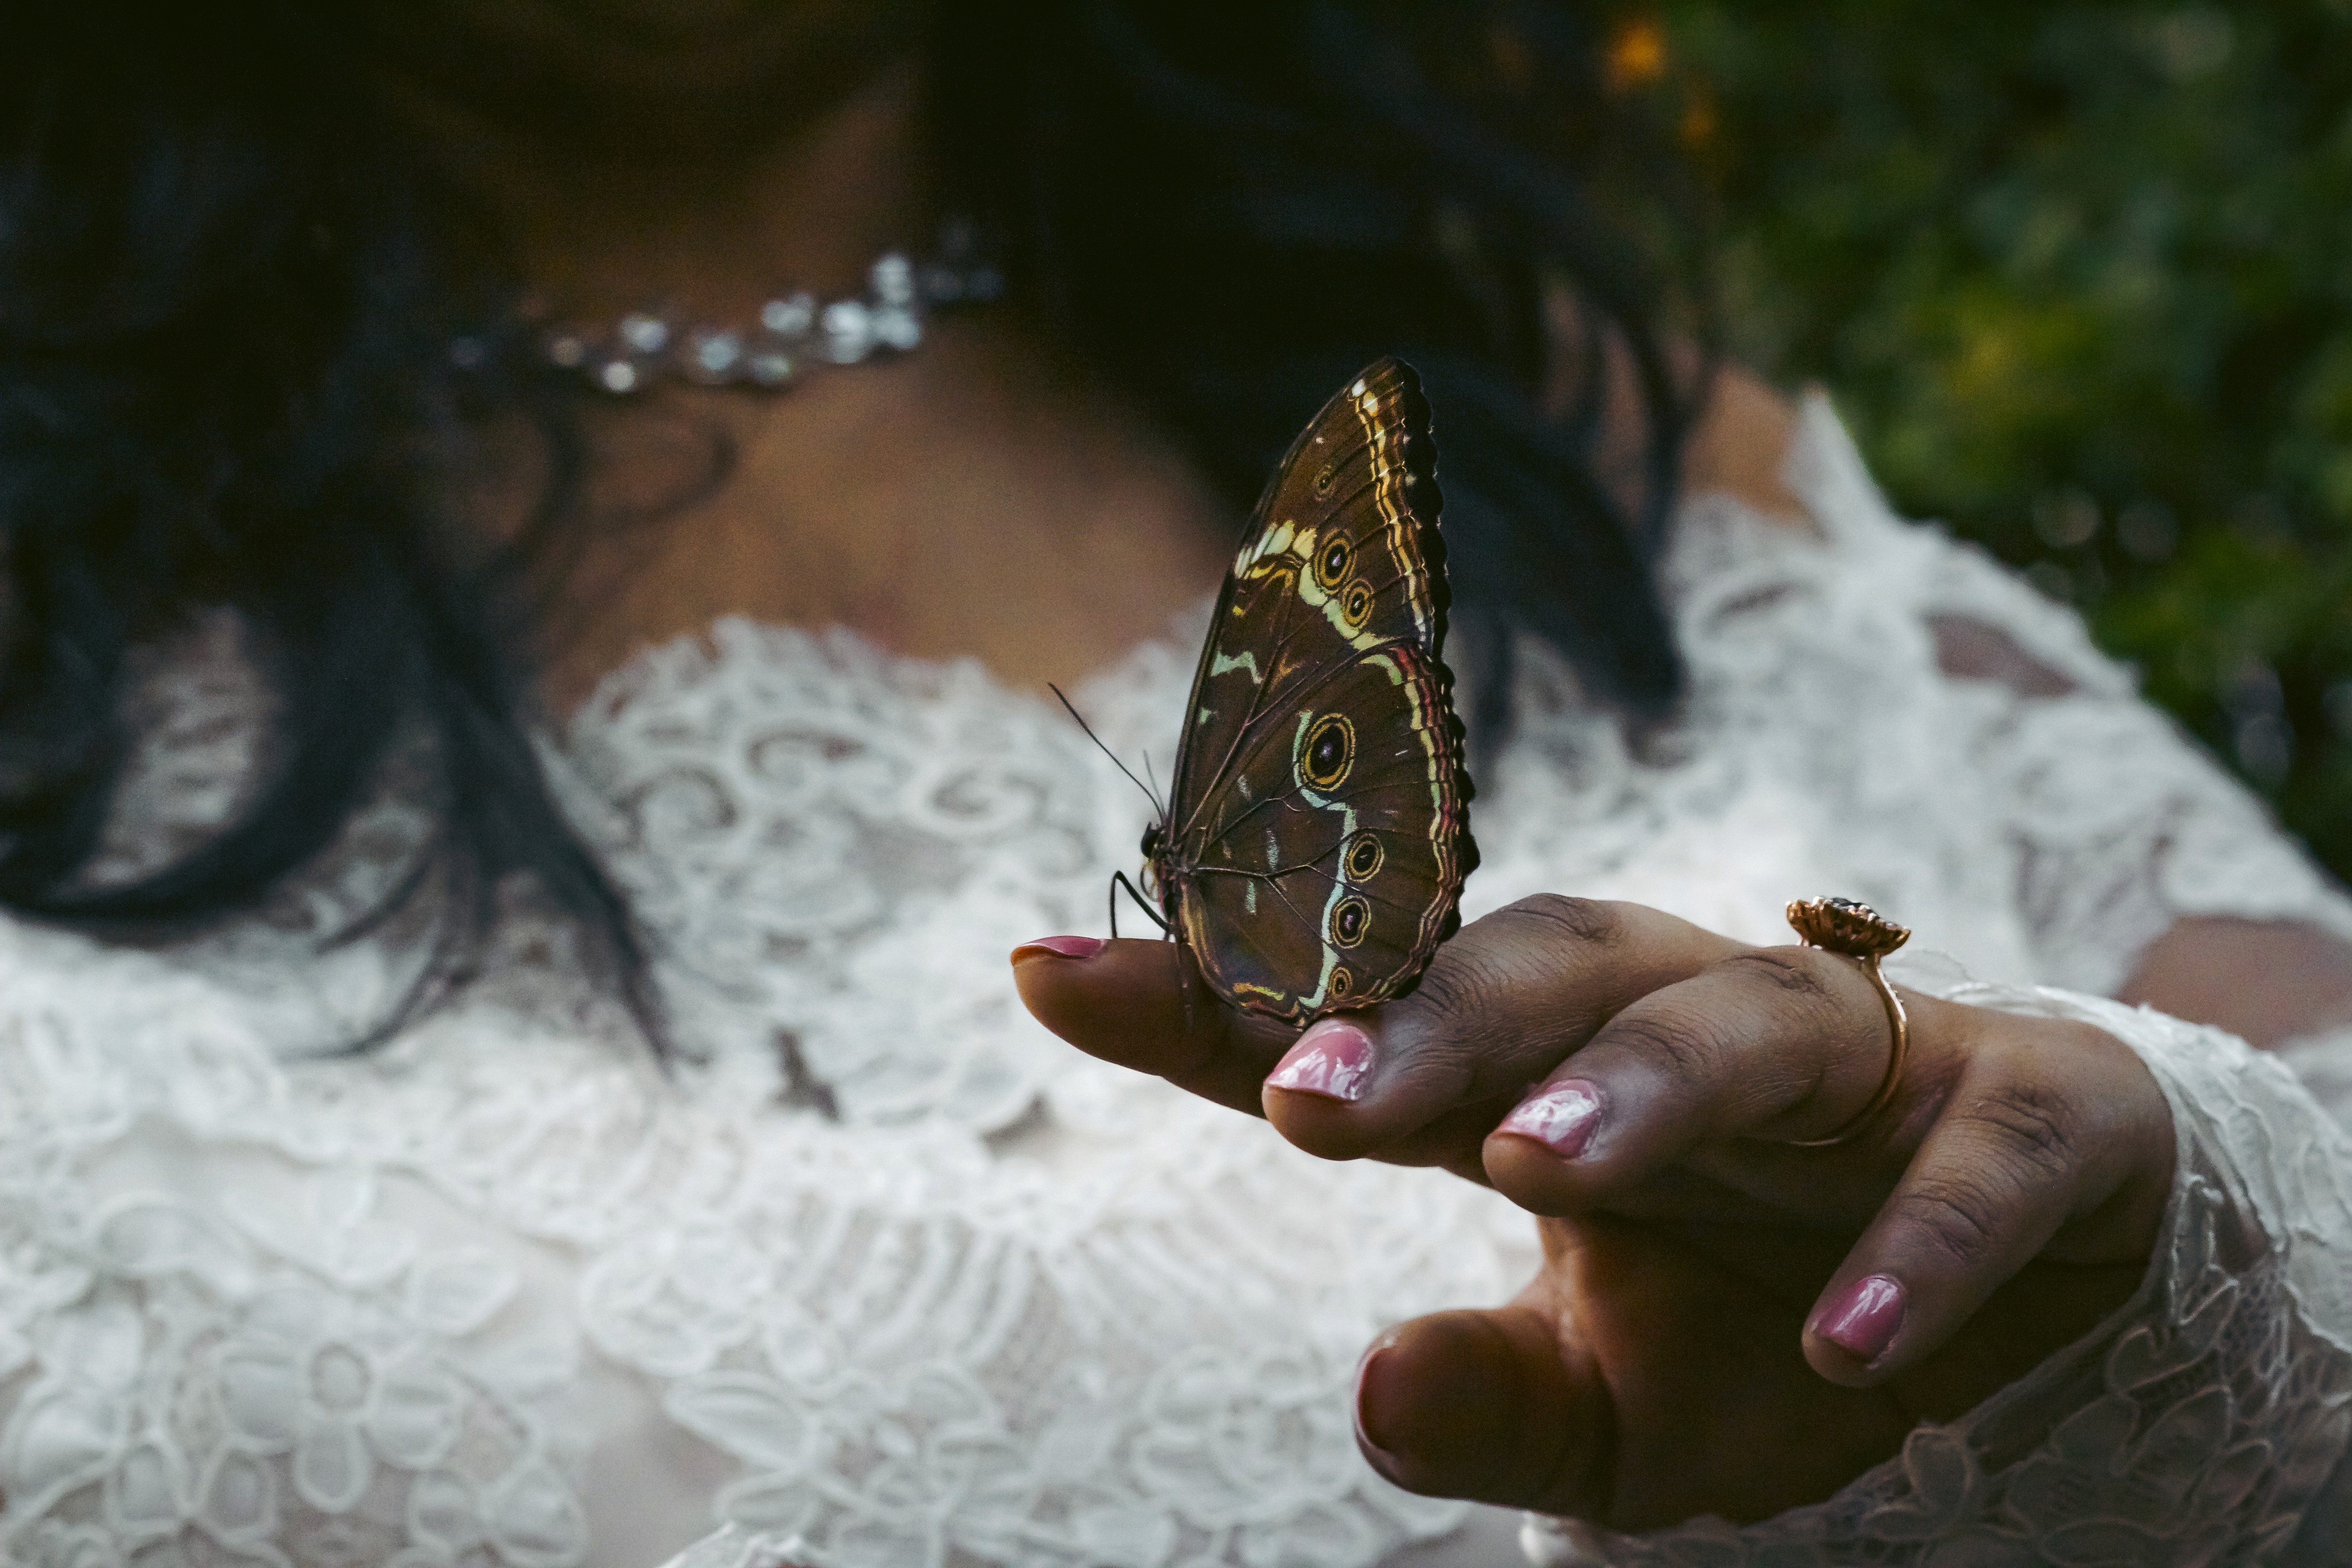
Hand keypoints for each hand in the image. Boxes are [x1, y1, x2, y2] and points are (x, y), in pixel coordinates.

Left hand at [1013, 897, 2174, 1528]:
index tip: (1046, 973)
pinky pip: (1980, 1154)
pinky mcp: (2035, 1115)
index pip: (1376, 1014)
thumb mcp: (1617, 1409)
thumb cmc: (1771, 1332)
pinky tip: (1844, 1338)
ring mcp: (1867, 1058)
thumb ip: (1495, 1399)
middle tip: (1308, 1096)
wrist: (2023, 1317)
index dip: (1216, 992)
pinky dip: (1917, 1236)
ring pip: (1738, 1010)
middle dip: (1429, 1017)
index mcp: (1564, 1074)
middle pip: (1550, 963)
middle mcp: (1693, 1020)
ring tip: (1526, 1161)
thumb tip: (1367, 1392)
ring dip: (1632, 1082)